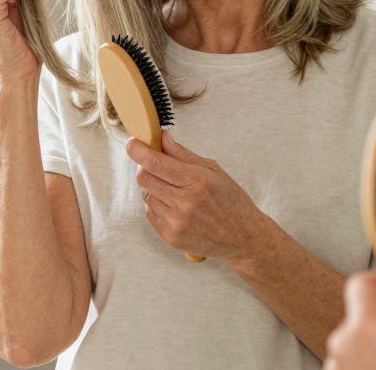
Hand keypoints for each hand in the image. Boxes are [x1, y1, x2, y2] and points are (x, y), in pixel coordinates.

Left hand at [124, 131, 267, 261]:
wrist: (243, 237)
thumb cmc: (231, 200)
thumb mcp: (213, 170)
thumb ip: (183, 155)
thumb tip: (162, 138)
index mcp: (196, 182)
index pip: (155, 163)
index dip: (138, 150)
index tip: (132, 143)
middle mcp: (184, 203)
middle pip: (144, 178)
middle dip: (145, 168)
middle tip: (157, 166)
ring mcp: (176, 222)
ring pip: (146, 196)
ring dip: (154, 189)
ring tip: (174, 191)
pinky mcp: (171, 237)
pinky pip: (150, 213)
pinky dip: (157, 205)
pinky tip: (175, 206)